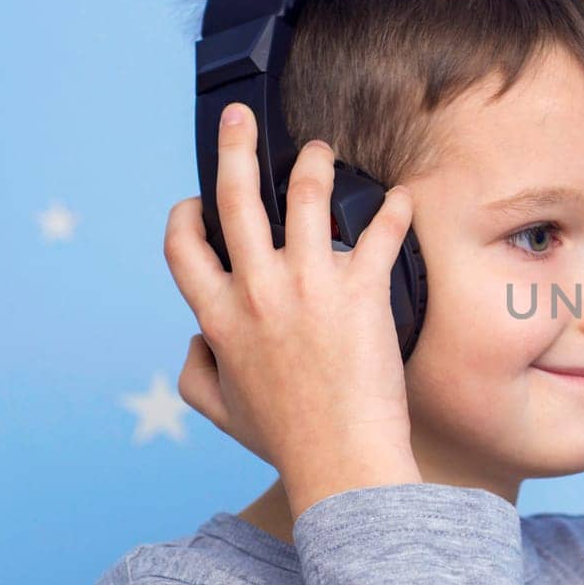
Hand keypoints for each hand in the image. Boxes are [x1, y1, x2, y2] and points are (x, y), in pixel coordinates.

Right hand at [166, 101, 421, 520]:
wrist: (343, 463)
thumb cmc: (288, 441)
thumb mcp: (219, 410)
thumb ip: (195, 370)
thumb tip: (195, 338)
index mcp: (219, 317)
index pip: (184, 246)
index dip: (187, 214)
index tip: (199, 199)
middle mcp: (259, 291)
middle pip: (237, 200)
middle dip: (236, 149)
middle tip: (240, 121)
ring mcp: (310, 286)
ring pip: (307, 198)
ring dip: (314, 165)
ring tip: (323, 151)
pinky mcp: (362, 292)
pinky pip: (379, 233)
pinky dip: (392, 210)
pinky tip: (399, 198)